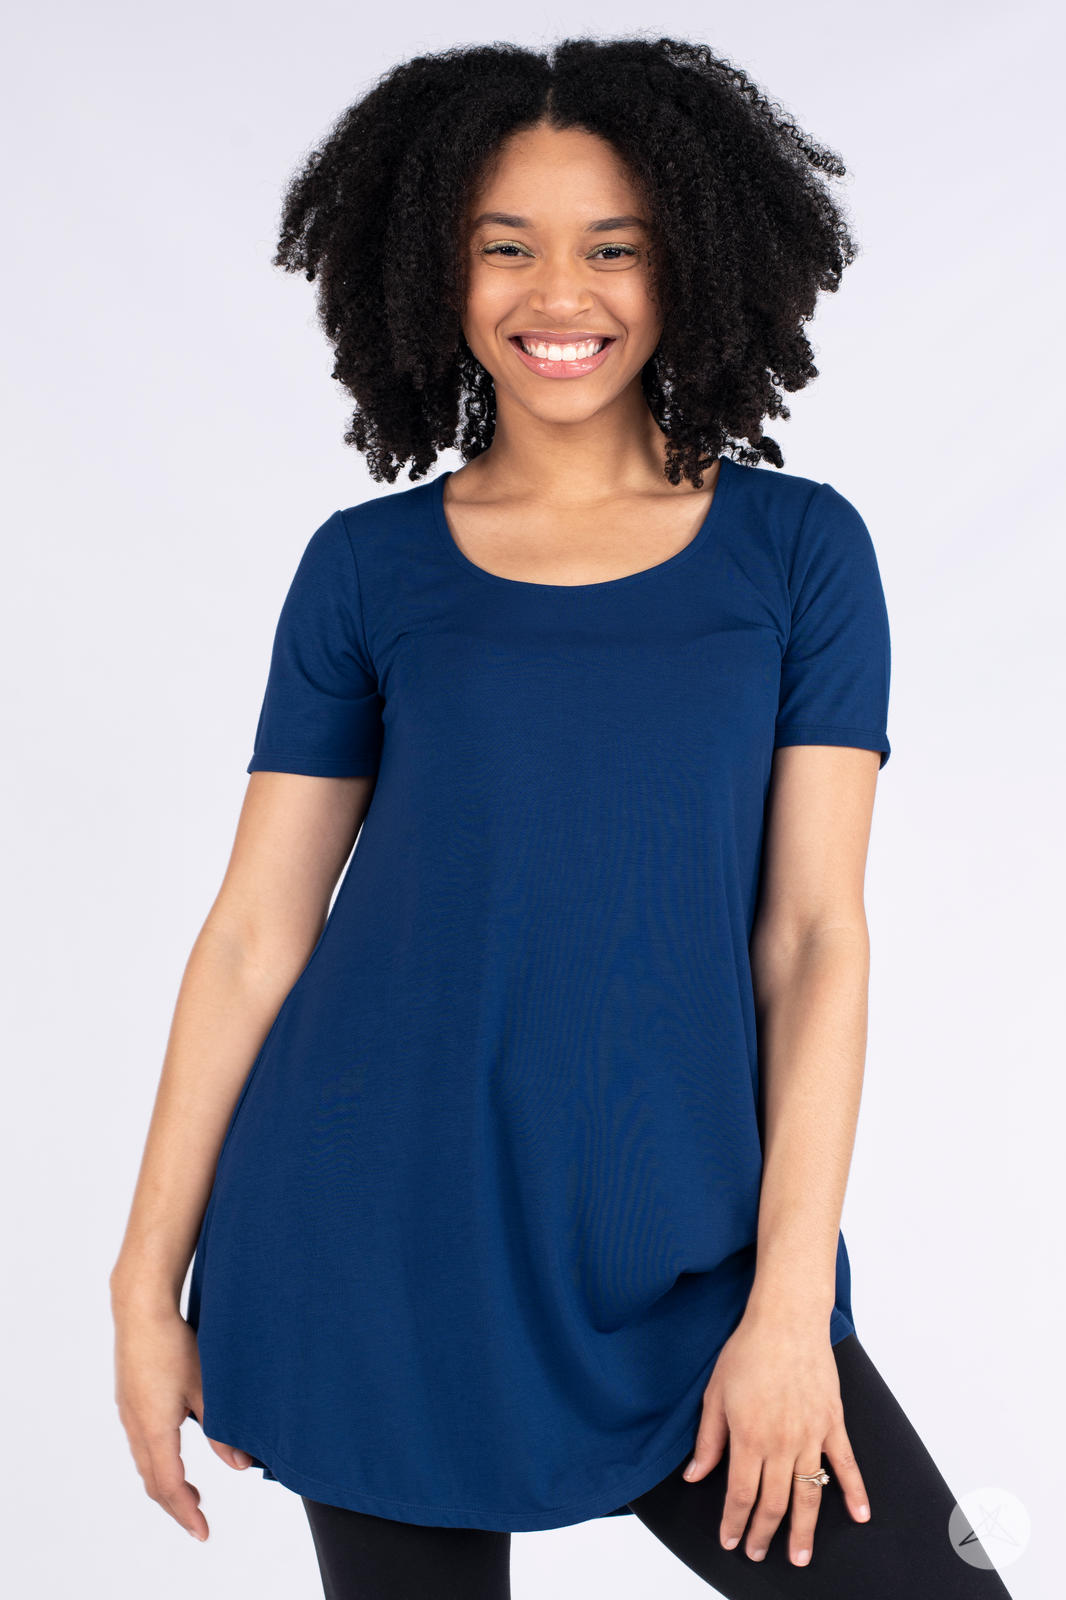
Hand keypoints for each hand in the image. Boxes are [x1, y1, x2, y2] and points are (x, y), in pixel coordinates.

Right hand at [111, 1299, 253, 1540]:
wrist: (141, 1308)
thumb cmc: (175, 1343)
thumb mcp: (207, 1388)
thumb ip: (222, 1432)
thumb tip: (241, 1466)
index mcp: (154, 1429)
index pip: (169, 1486)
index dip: (186, 1513)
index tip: (203, 1531)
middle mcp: (135, 1427)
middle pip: (152, 1482)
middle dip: (176, 1505)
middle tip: (199, 1520)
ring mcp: (128, 1413)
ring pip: (144, 1464)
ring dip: (165, 1484)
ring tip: (191, 1495)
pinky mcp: (128, 1399)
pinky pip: (139, 1445)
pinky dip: (157, 1463)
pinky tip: (171, 1455)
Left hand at [681, 1309, 871, 1566]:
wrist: (786, 1320)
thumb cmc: (747, 1351)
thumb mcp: (715, 1394)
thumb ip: (707, 1440)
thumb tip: (695, 1476)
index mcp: (749, 1438)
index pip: (741, 1495)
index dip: (734, 1523)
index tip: (730, 1542)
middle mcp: (781, 1444)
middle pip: (774, 1503)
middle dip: (764, 1533)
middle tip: (758, 1555)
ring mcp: (811, 1435)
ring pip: (809, 1494)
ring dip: (804, 1530)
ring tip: (800, 1556)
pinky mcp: (832, 1423)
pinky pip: (845, 1464)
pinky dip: (854, 1492)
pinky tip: (859, 1516)